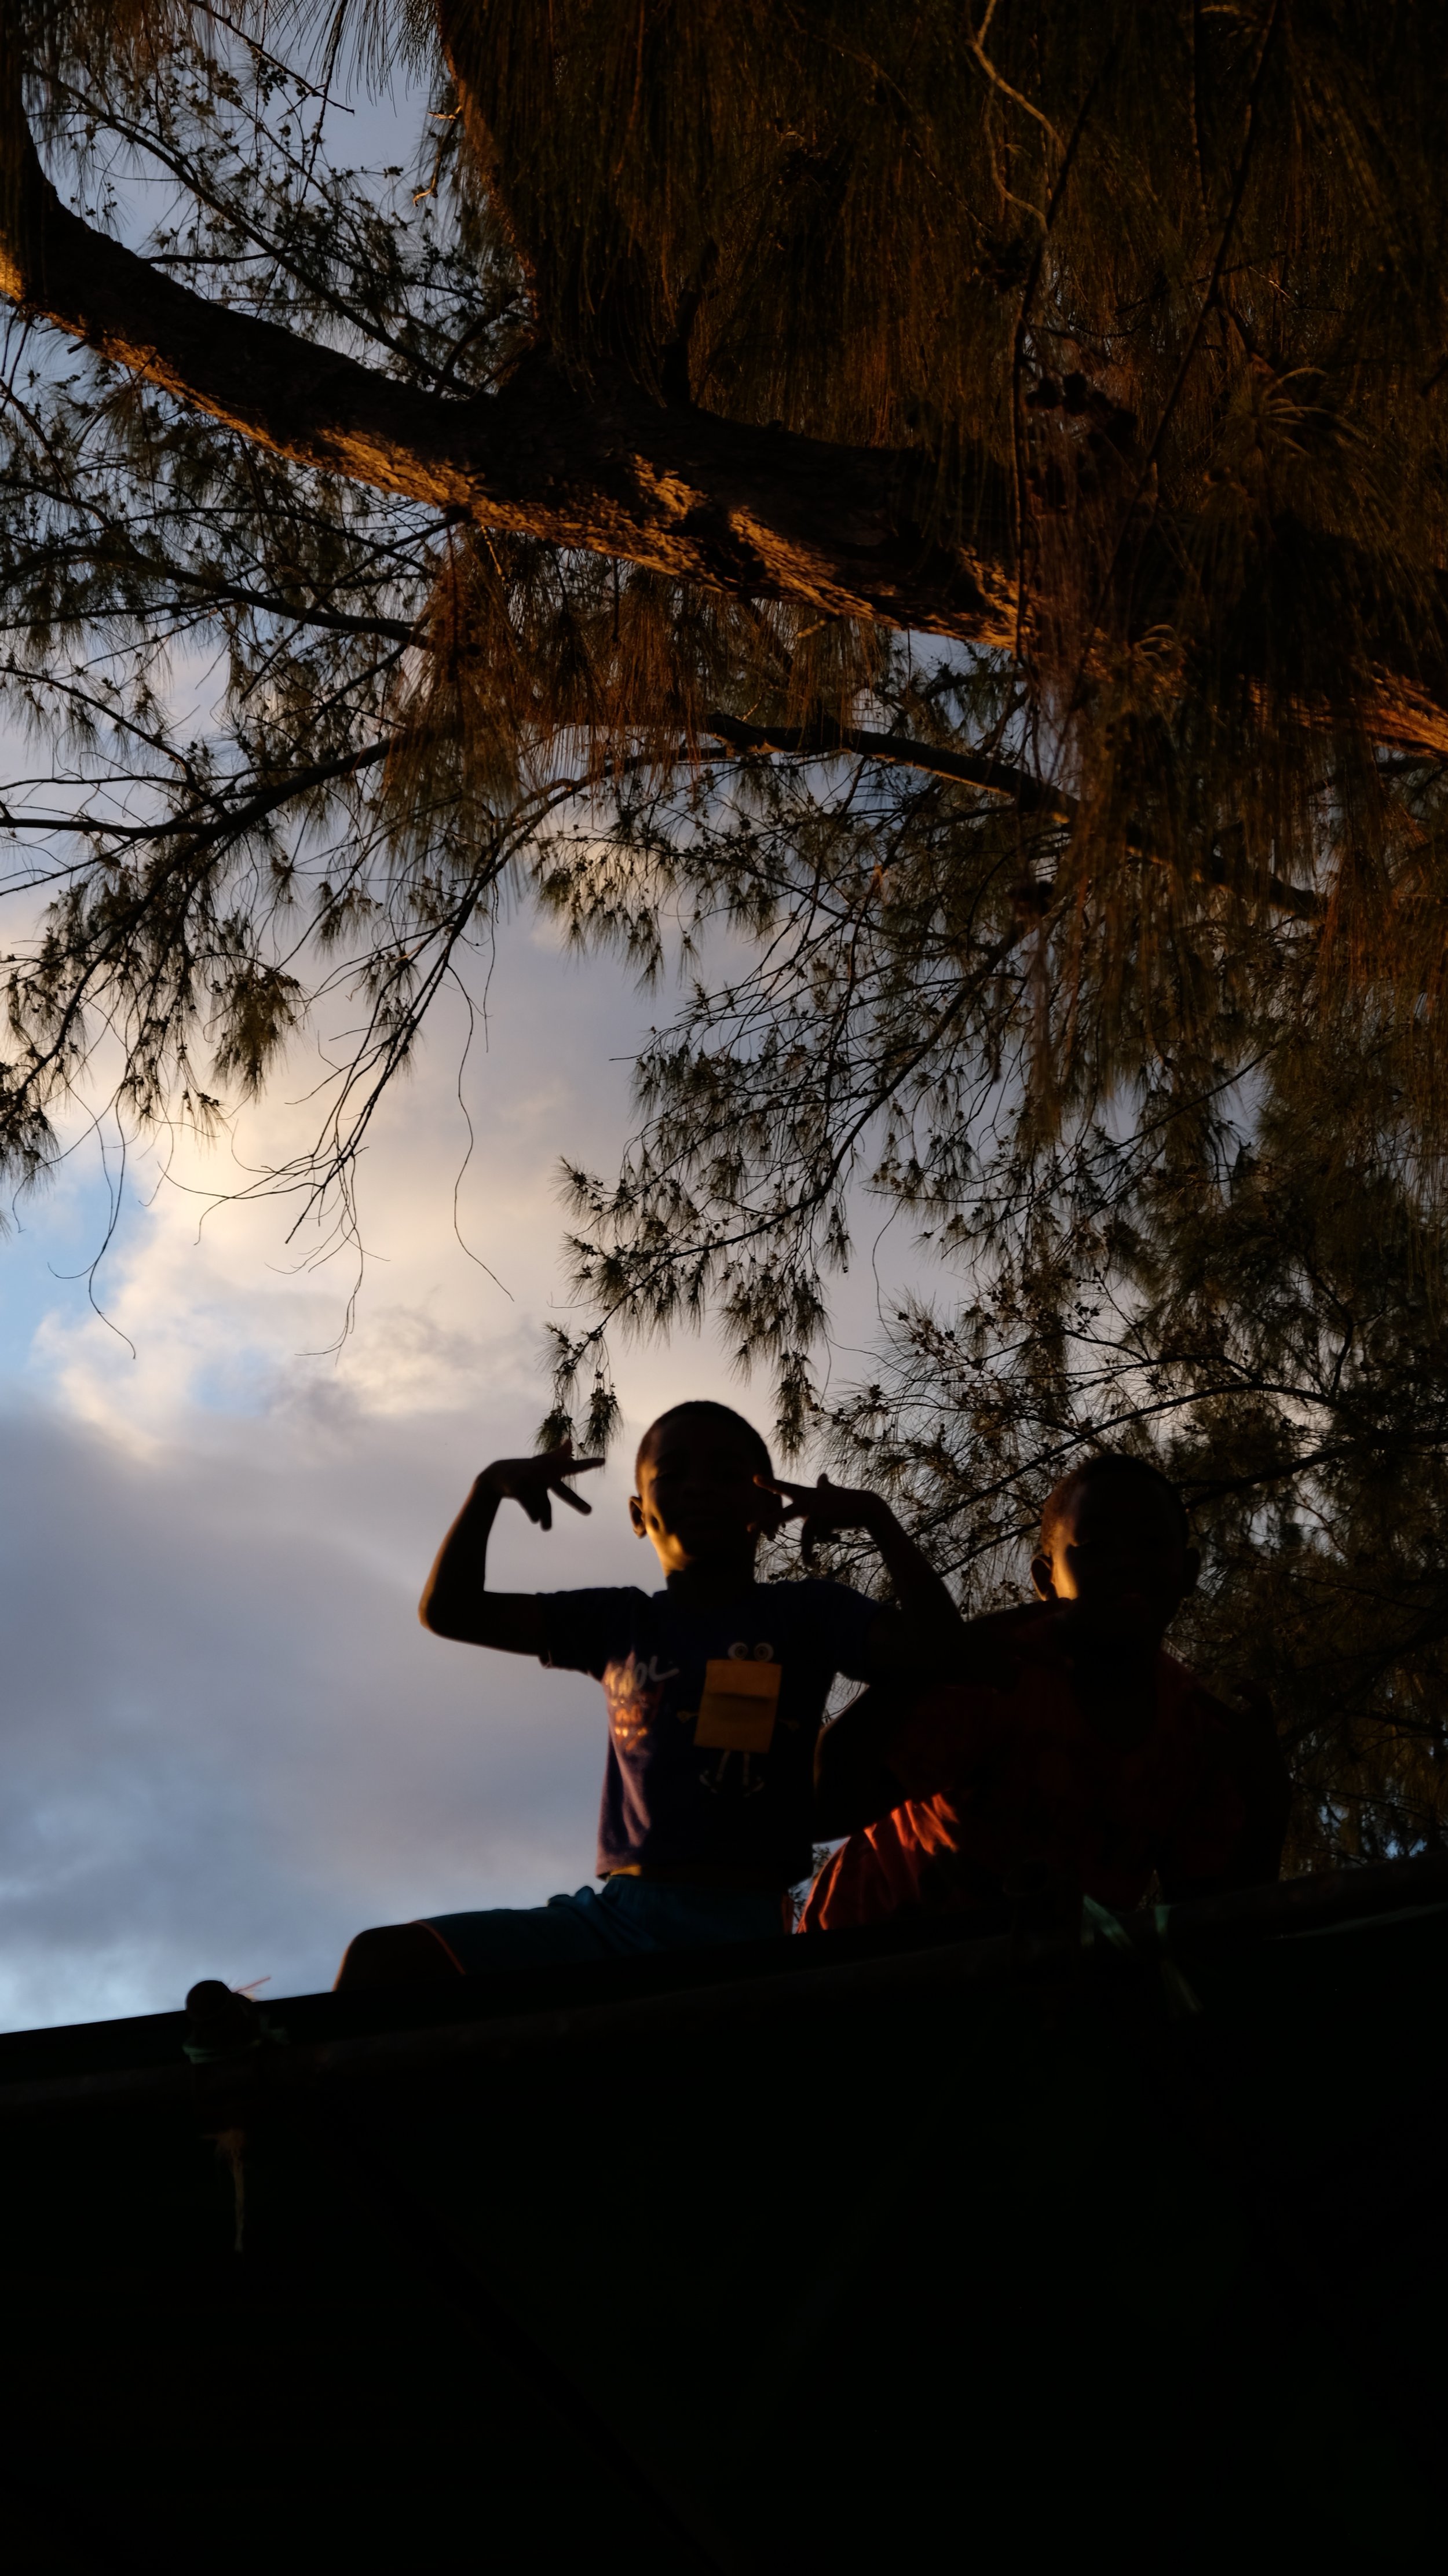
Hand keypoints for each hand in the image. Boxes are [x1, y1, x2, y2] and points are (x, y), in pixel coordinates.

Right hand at [479, 1441, 603, 1530]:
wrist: (496, 1474)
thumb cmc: (525, 1472)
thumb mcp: (541, 1466)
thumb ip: (557, 1463)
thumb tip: (569, 1448)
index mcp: (550, 1467)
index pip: (572, 1467)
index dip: (587, 1464)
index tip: (603, 1461)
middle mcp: (543, 1471)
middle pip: (562, 1493)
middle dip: (576, 1502)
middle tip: (590, 1512)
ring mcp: (530, 1478)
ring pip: (544, 1507)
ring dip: (546, 1520)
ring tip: (546, 1528)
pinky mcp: (519, 1487)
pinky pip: (532, 1508)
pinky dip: (534, 1515)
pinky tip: (535, 1519)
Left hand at [756, 1471, 882, 1560]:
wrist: (866, 1507)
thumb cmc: (848, 1501)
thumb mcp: (832, 1492)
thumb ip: (824, 1485)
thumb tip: (821, 1475)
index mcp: (808, 1494)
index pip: (785, 1488)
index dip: (770, 1484)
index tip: (754, 1478)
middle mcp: (807, 1500)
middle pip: (782, 1515)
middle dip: (765, 1523)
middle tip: (748, 1529)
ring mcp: (813, 1509)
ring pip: (805, 1535)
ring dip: (807, 1552)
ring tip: (810, 1564)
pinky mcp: (821, 1519)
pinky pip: (814, 1540)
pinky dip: (814, 1551)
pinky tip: (816, 1560)